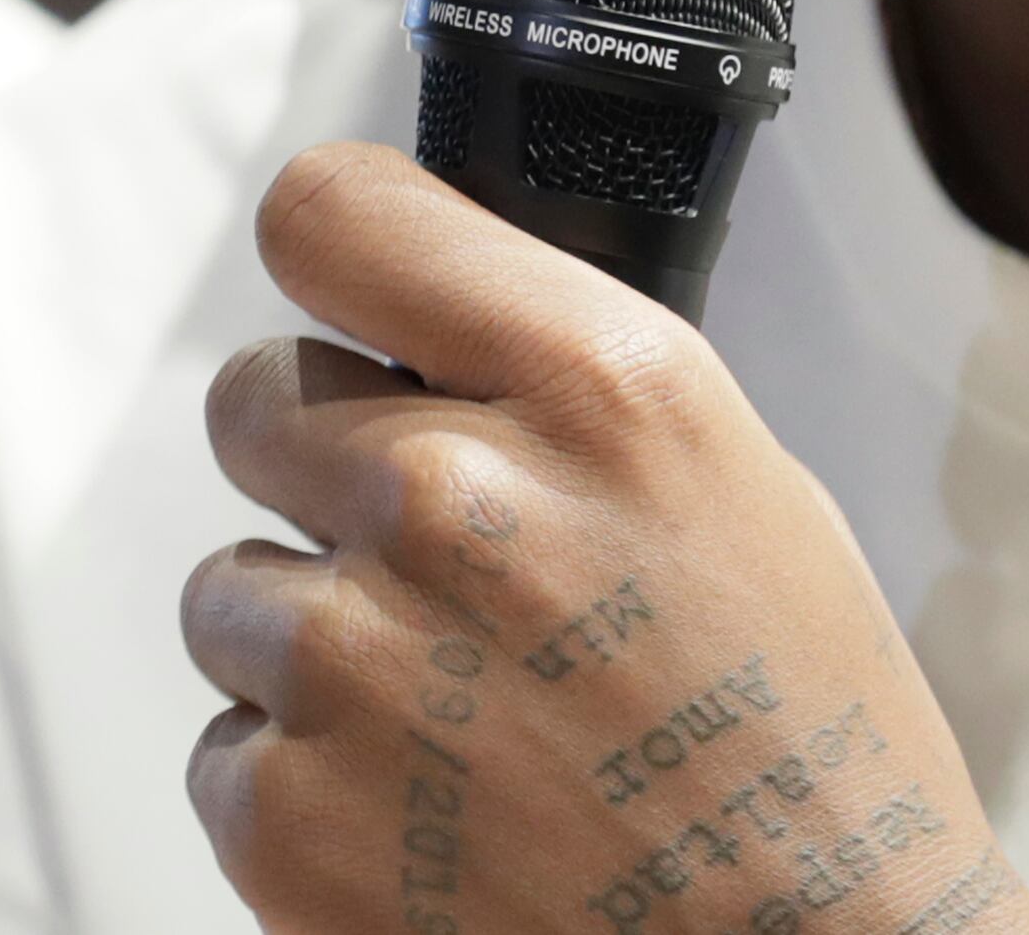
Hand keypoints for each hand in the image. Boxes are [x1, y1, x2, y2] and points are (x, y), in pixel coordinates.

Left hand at [181, 141, 1028, 934]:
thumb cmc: (799, 749)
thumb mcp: (732, 484)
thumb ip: (560, 382)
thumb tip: (424, 329)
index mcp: (589, 386)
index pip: (333, 213)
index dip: (339, 260)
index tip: (354, 300)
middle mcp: (450, 497)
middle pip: (255, 397)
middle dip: (326, 468)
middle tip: (433, 562)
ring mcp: (351, 659)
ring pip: (232, 585)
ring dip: (317, 641)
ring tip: (460, 720)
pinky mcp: (284, 814)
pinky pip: (229, 747)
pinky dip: (306, 784)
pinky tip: (432, 816)